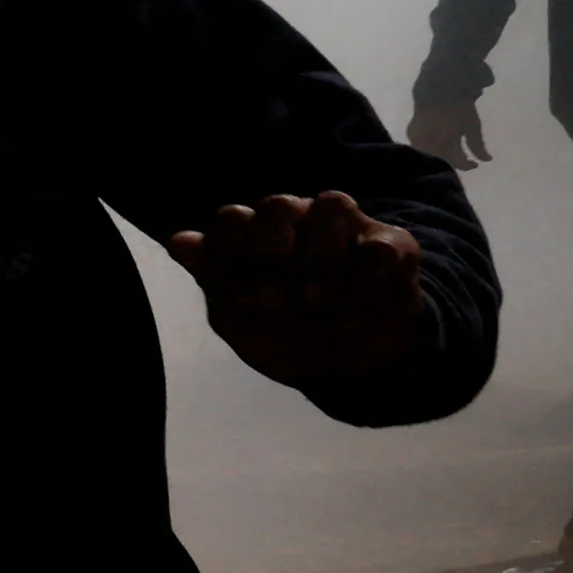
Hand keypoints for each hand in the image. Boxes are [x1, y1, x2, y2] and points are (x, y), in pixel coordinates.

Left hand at [173, 189, 429, 385]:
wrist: (344, 368)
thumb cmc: (284, 336)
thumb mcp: (238, 319)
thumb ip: (212, 278)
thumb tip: (179, 241)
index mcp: (256, 236)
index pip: (231, 219)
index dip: (226, 256)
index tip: (234, 301)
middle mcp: (300, 221)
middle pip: (278, 204)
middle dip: (270, 258)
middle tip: (273, 307)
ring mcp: (348, 229)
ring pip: (332, 205)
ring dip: (318, 261)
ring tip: (315, 307)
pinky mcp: (394, 247)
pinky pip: (379, 247)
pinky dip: (361, 288)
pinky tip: (347, 322)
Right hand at [405, 96, 491, 169]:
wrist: (439, 89)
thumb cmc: (459, 108)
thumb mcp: (472, 126)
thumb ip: (478, 145)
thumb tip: (487, 160)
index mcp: (444, 144)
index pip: (456, 162)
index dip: (467, 165)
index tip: (475, 164)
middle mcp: (427, 145)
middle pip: (443, 160)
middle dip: (454, 160)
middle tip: (464, 157)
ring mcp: (417, 140)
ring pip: (432, 155)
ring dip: (443, 155)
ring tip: (453, 149)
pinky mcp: (411, 134)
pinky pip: (423, 148)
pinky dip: (433, 148)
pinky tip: (441, 144)